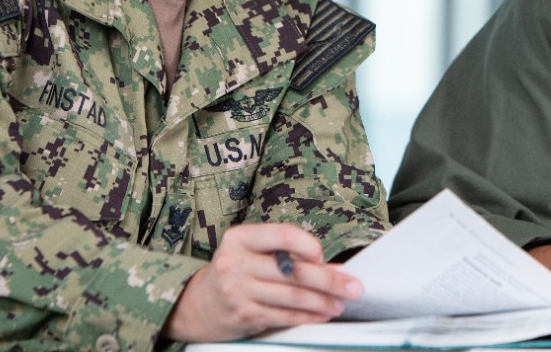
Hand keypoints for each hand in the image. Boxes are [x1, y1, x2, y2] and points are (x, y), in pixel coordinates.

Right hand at [162, 222, 362, 341]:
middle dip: (329, 280)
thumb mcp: (252, 254)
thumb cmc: (234, 272)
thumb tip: (332, 268)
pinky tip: (321, 315)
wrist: (196, 305)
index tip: (323, 257)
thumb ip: (286, 256)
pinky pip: (283, 315)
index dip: (309, 246)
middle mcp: (236, 263)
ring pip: (292, 296)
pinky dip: (307, 316)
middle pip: (293, 270)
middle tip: (354, 287)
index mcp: (239, 238)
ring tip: (341, 303)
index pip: (283, 235)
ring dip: (322, 302)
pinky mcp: (243, 315)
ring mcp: (238, 291)